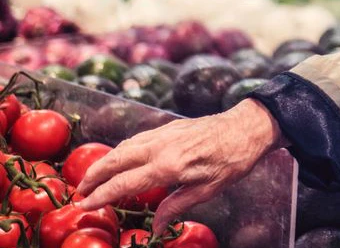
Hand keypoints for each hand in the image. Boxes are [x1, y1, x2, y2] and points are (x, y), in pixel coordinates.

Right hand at [76, 100, 285, 231]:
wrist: (246, 128)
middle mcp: (160, 147)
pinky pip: (138, 138)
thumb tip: (156, 226)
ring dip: (105, 161)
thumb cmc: (231, 161)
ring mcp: (164, 133)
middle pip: (115, 161)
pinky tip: (119, 157)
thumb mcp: (207, 190)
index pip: (124, 183)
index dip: (101, 195)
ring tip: (93, 177)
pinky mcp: (169, 126)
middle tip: (79, 191)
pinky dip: (122, 149)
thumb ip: (176, 206)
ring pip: (124, 147)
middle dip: (93, 176)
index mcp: (168, 166)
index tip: (84, 204)